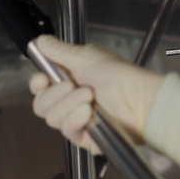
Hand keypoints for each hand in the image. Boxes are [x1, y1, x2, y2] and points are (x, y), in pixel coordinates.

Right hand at [28, 35, 162, 153]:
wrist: (141, 100)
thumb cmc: (119, 77)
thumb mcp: (86, 57)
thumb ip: (59, 51)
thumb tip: (40, 40)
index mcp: (66, 81)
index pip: (38, 88)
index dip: (38, 84)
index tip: (45, 78)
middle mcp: (68, 102)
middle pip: (40, 105)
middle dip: (55, 94)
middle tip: (75, 84)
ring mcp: (75, 120)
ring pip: (52, 118)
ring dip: (69, 104)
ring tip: (90, 97)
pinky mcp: (84, 138)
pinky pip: (67, 131)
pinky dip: (76, 120)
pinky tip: (88, 113)